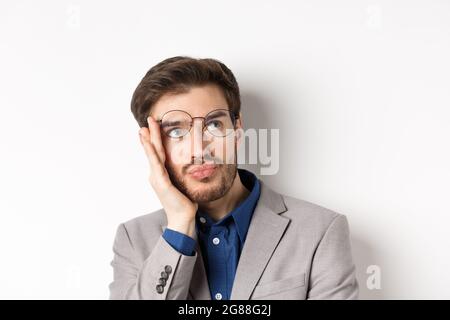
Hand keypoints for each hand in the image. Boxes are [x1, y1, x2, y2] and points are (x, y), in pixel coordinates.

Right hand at [139, 116, 197, 237]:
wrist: (183, 218)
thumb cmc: (184, 202)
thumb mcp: (182, 184)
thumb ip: (181, 174)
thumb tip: (189, 166)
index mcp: (161, 175)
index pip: (157, 154)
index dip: (153, 141)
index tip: (150, 128)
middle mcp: (156, 175)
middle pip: (153, 151)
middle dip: (149, 135)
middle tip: (147, 120)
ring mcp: (157, 179)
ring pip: (152, 155)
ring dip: (148, 140)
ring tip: (144, 128)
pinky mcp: (161, 183)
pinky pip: (156, 164)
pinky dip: (151, 153)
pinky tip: (149, 144)